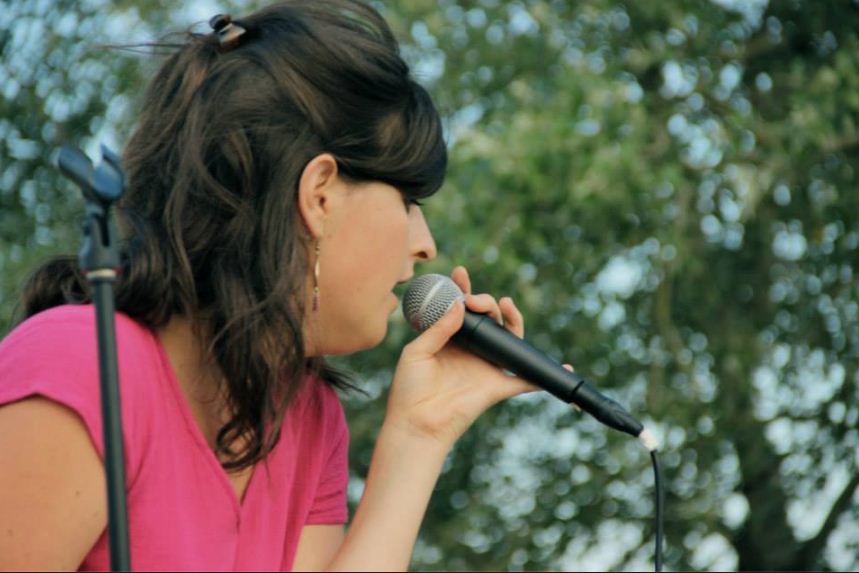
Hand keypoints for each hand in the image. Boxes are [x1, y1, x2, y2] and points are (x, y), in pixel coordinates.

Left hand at [385, 266, 574, 448]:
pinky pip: (527, 379)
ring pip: (509, 337)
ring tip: (505, 304)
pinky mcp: (497, 386)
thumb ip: (438, 329)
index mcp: (448, 339)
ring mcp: (486, 366)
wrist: (417, 424)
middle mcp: (470, 350)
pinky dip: (547, 374)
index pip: (459, 308)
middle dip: (484, 301)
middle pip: (487, 318)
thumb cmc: (410, 389)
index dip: (462, 289)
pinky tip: (566, 367)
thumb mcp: (417, 352)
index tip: (459, 273)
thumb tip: (459, 306)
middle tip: (473, 300)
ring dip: (511, 318)